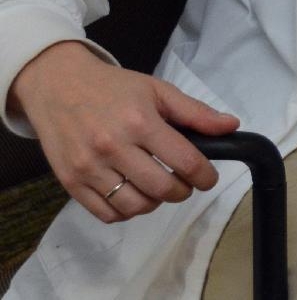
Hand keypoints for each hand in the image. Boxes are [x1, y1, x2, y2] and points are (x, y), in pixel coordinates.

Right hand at [9, 40, 239, 223]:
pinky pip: (106, 214)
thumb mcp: (157, 90)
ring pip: (135, 206)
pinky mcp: (70, 183)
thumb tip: (232, 126)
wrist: (58, 86)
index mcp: (140, 122)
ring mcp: (88, 168)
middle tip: (184, 183)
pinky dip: (127, 212)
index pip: (184, 160)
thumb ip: (195, 112)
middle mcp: (113, 147)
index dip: (205, 176)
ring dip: (155, 203)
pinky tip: (134, 195)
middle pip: (161, 188)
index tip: (208, 178)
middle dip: (182, 191)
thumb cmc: (113, 88)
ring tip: (159, 188)